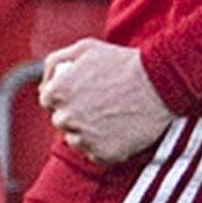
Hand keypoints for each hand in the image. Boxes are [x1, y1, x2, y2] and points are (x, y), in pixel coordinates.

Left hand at [37, 39, 174, 163]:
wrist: (158, 82)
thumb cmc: (122, 62)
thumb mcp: (84, 48)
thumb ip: (55, 63)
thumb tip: (43, 85)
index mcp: (57, 92)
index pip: (49, 101)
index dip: (65, 95)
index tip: (83, 92)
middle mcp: (66, 118)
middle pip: (62, 121)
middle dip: (75, 113)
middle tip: (100, 102)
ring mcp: (84, 138)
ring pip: (77, 140)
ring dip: (88, 131)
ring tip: (111, 114)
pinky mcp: (103, 154)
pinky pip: (95, 153)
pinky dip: (104, 145)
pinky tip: (119, 128)